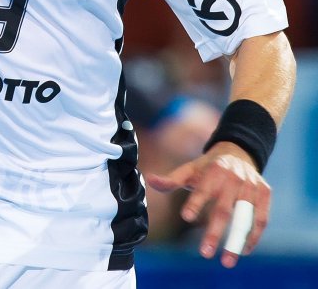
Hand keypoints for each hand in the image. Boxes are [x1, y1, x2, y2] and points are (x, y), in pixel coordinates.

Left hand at [145, 142, 269, 267]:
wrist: (237, 152)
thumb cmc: (208, 167)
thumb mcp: (189, 170)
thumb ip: (171, 179)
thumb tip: (149, 180)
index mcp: (213, 171)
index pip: (203, 190)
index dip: (195, 203)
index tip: (186, 217)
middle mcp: (233, 178)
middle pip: (224, 209)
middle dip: (215, 232)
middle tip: (205, 254)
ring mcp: (251, 186)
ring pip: (245, 218)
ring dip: (237, 241)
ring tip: (227, 262)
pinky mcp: (264, 193)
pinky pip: (261, 219)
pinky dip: (254, 236)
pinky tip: (244, 250)